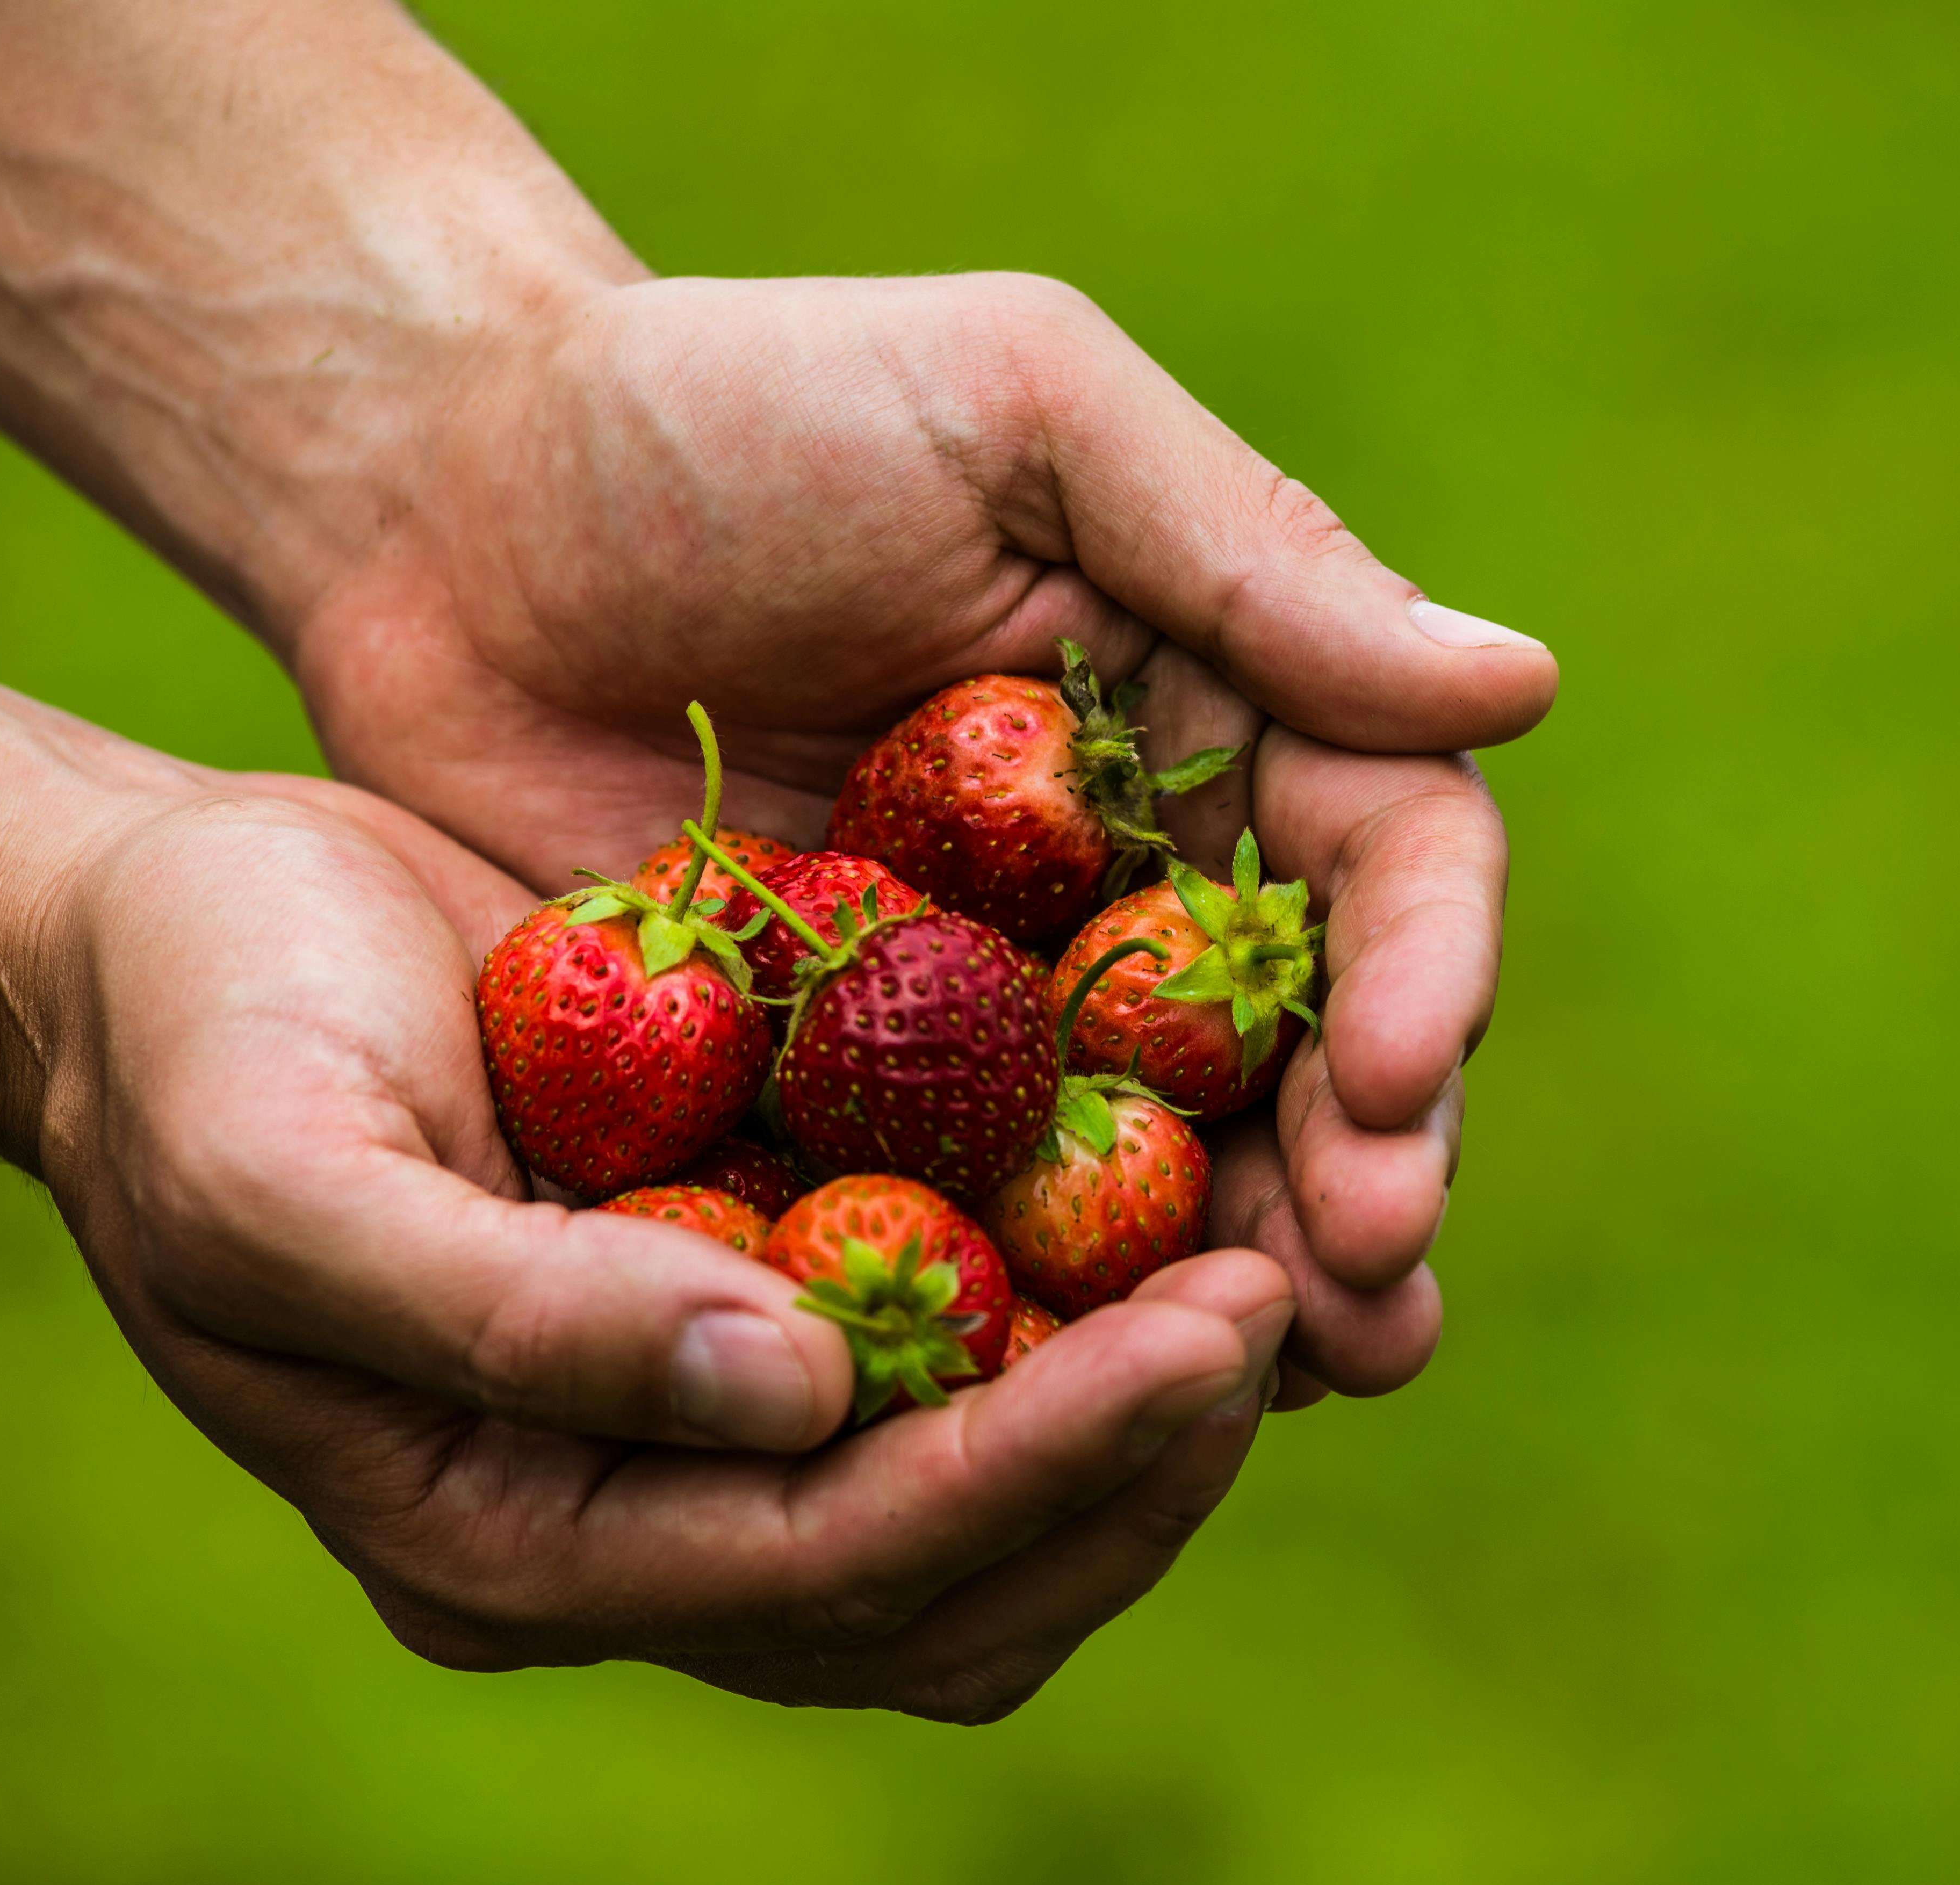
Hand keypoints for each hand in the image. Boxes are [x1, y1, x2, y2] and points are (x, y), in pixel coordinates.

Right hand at [43, 775, 1292, 1711]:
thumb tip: (791, 1397)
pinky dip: (1079, 1307)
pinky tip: (1181, 1184)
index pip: (835, 1567)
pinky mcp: (751, 1306)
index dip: (1046, 1465)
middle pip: (950, 1589)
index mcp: (511, 1540)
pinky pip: (958, 1366)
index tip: (1222, 1329)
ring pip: (986, 1512)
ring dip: (1141, 1410)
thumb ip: (516, 1318)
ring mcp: (698, 1433)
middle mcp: (629, 1524)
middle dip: (1136, 1462)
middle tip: (1297, 1294)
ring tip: (1283, 1249)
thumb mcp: (285, 1174)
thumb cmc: (187, 1038)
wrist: (157, 935)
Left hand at [294, 273, 1556, 1403]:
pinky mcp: (857, 1109)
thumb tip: (1521, 686)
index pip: (1385, 860)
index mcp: (1221, 714)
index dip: (1425, 972)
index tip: (1403, 1080)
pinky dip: (1044, 1322)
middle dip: (1365, 1173)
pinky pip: (977, 1232)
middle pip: (1308, 1052)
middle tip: (1372, 1295)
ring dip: (1249, 1287)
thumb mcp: (1014, 408)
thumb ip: (1250, 556)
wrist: (438, 508)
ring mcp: (1004, 1014)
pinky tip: (1084, 1406)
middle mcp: (1138, 885)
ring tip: (1303, 1382)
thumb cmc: (729, 403)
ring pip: (1174, 1174)